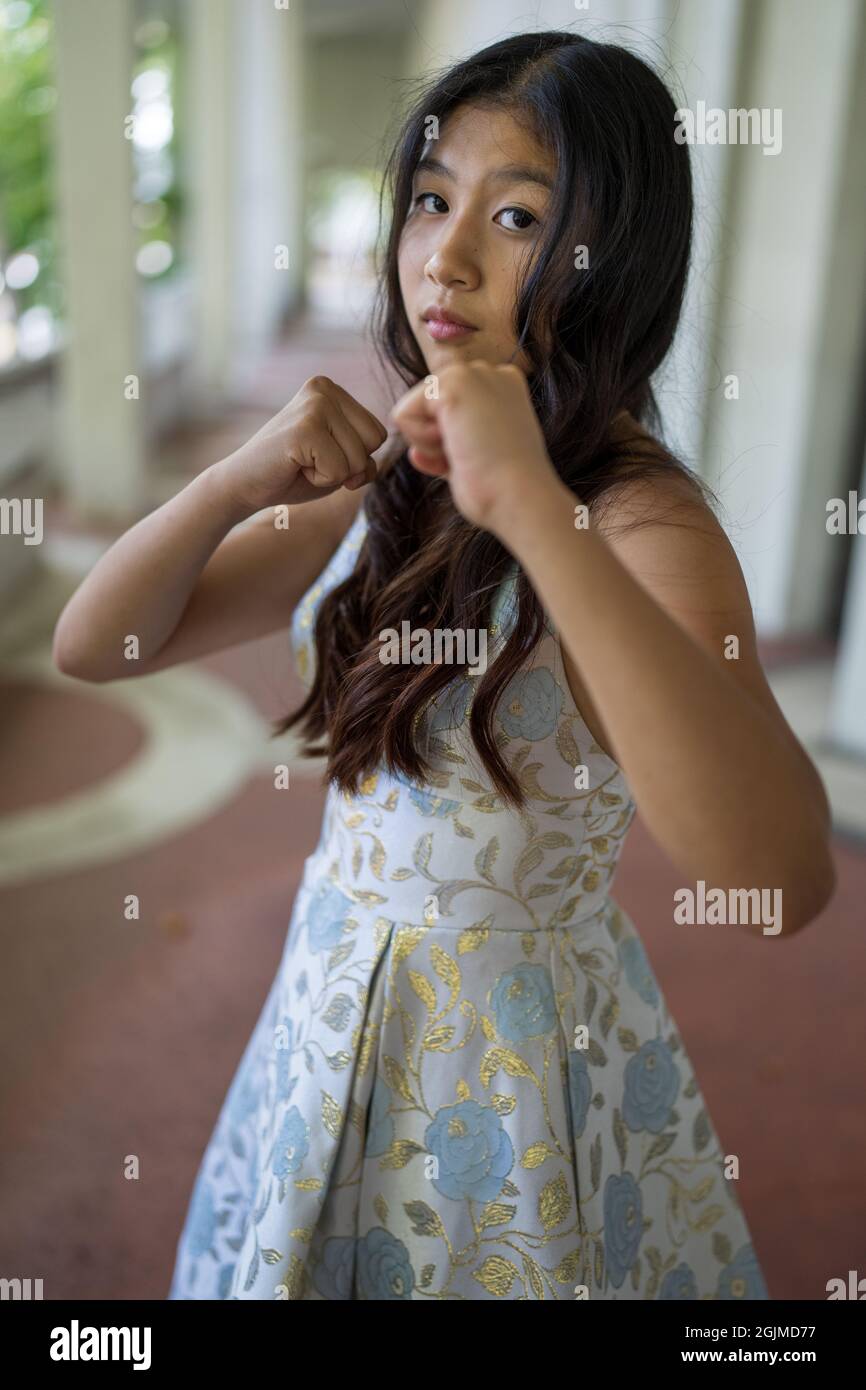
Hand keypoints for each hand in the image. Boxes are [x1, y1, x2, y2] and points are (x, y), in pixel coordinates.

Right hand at [216, 376, 387, 515]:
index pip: (378, 433)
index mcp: (332, 390)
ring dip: (332, 474)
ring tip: (301, 462)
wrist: (244, 484)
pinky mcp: (304, 428)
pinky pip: (339, 471)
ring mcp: (313, 405)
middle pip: (373, 443)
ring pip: (358, 459)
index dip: (355, 458)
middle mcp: (323, 388)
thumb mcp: (339, 459)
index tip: (319, 454)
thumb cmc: (293, 473)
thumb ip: (365, 454)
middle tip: (309, 460)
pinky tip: (294, 466)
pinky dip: (320, 480)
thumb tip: (375, 462)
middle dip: (348, 466)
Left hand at [389, 361, 559, 538]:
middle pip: (425, 407)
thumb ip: (446, 448)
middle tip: (472, 456)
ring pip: (413, 409)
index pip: (444, 409)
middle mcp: (489, 373)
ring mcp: (472, 374)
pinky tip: (456, 445)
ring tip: (467, 450)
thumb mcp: (472, 459)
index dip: (450, 442)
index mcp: (502, 388)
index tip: (480, 458)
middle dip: (436, 440)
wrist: (519, 495)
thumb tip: (415, 454)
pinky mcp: (452, 382)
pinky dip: (421, 441)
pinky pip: (403, 416)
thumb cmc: (502, 488)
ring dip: (430, 443)